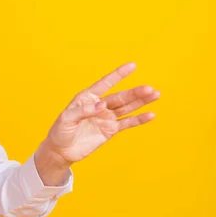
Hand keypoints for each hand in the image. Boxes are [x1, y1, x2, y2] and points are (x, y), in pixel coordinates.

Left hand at [43, 62, 159, 164]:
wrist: (61, 150)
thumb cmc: (60, 131)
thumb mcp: (67, 119)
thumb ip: (84, 111)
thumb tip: (102, 106)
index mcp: (87, 97)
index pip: (105, 83)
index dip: (118, 75)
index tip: (132, 65)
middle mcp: (99, 105)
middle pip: (120, 97)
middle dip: (135, 93)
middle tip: (149, 89)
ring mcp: (106, 117)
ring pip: (126, 107)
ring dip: (141, 102)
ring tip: (155, 94)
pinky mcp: (110, 130)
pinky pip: (126, 123)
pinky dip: (138, 119)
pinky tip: (150, 114)